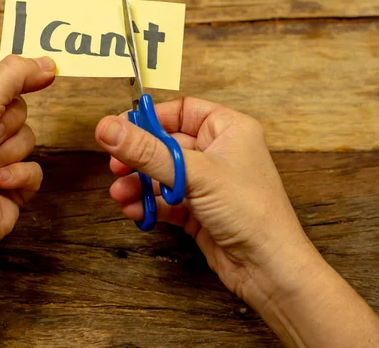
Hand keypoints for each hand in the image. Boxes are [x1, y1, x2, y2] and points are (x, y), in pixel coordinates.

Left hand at [0, 55, 55, 258]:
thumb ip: (12, 77)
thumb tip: (45, 62)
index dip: (17, 76)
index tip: (44, 72)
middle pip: (18, 108)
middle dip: (7, 126)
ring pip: (29, 137)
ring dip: (11, 153)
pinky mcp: (11, 183)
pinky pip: (34, 167)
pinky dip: (19, 176)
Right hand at [95, 97, 314, 299]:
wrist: (268, 268)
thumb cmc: (252, 212)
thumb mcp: (193, 173)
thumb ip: (147, 151)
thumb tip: (109, 128)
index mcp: (228, 129)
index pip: (181, 110)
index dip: (150, 119)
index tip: (121, 129)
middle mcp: (218, 153)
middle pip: (166, 144)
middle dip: (138, 158)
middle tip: (116, 166)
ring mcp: (208, 183)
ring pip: (163, 174)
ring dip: (139, 184)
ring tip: (120, 194)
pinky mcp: (199, 210)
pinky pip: (166, 200)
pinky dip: (149, 204)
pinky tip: (135, 210)